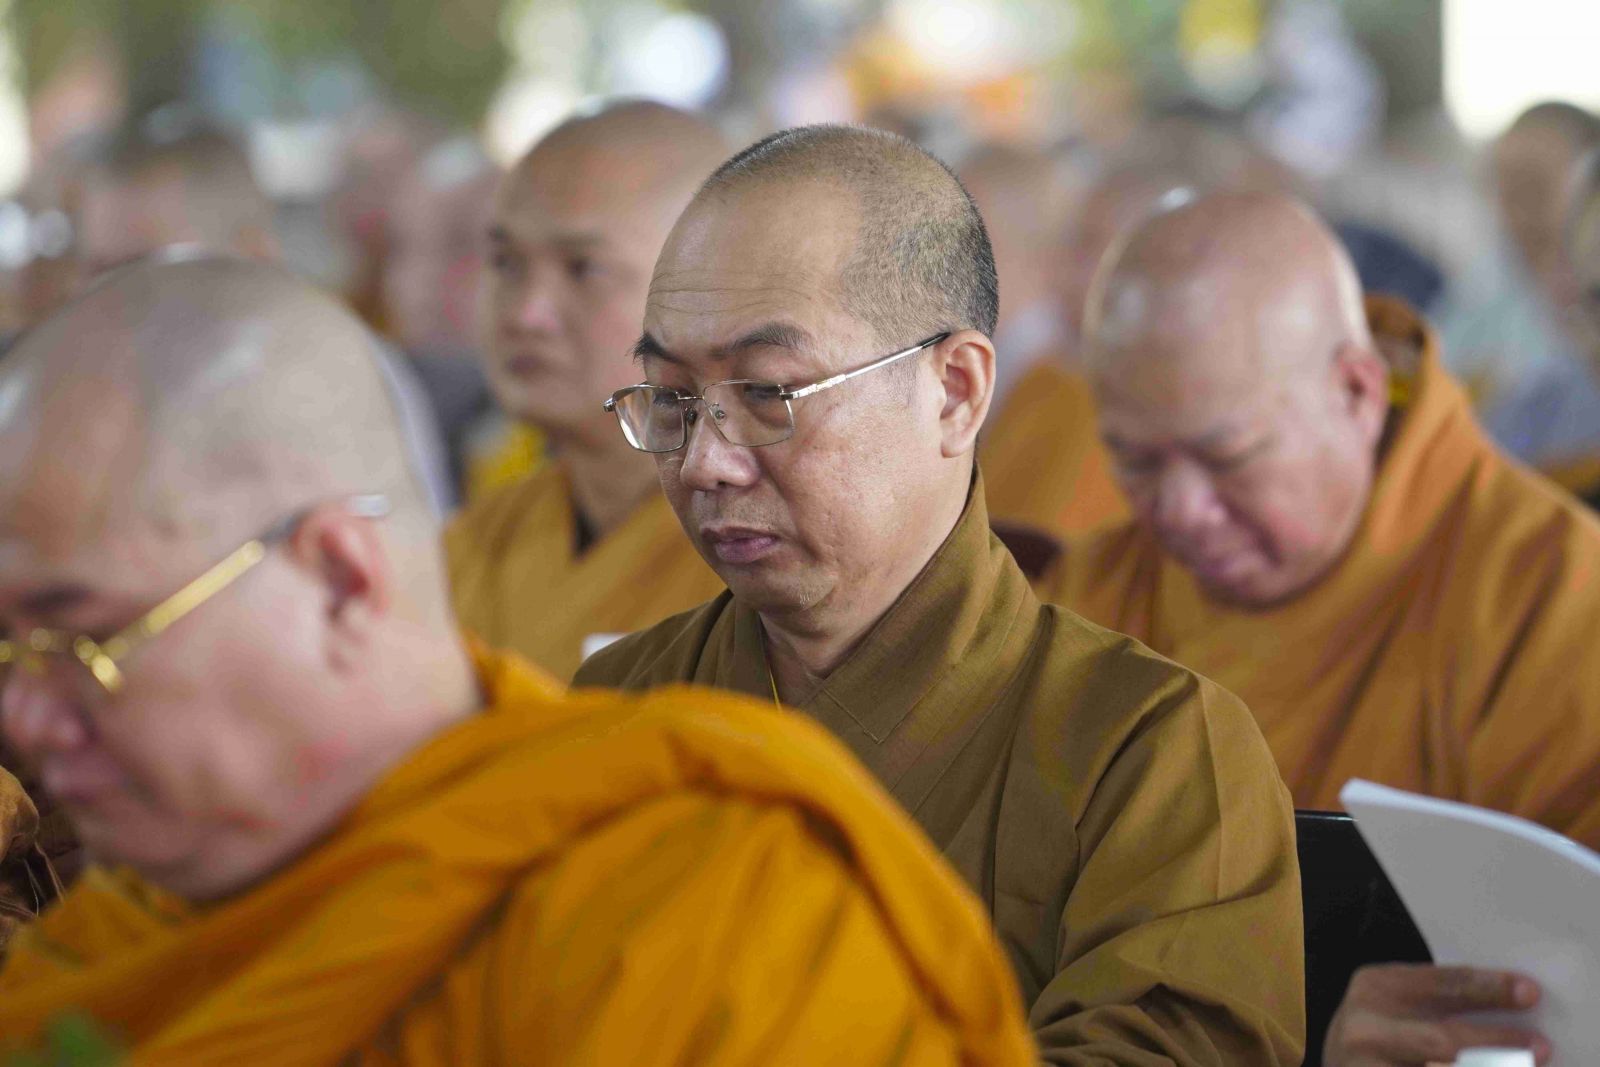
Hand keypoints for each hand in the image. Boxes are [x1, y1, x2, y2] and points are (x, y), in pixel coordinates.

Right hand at [1324, 964, 1548, 1065]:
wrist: (1339, 1064)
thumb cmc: (1382, 1032)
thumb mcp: (1398, 1004)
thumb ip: (1439, 1004)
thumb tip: (1514, 1008)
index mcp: (1376, 987)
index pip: (1442, 983)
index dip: (1489, 988)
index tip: (1530, 993)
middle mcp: (1365, 1028)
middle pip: (1443, 1038)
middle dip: (1497, 1043)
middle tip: (1542, 1047)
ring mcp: (1366, 1066)